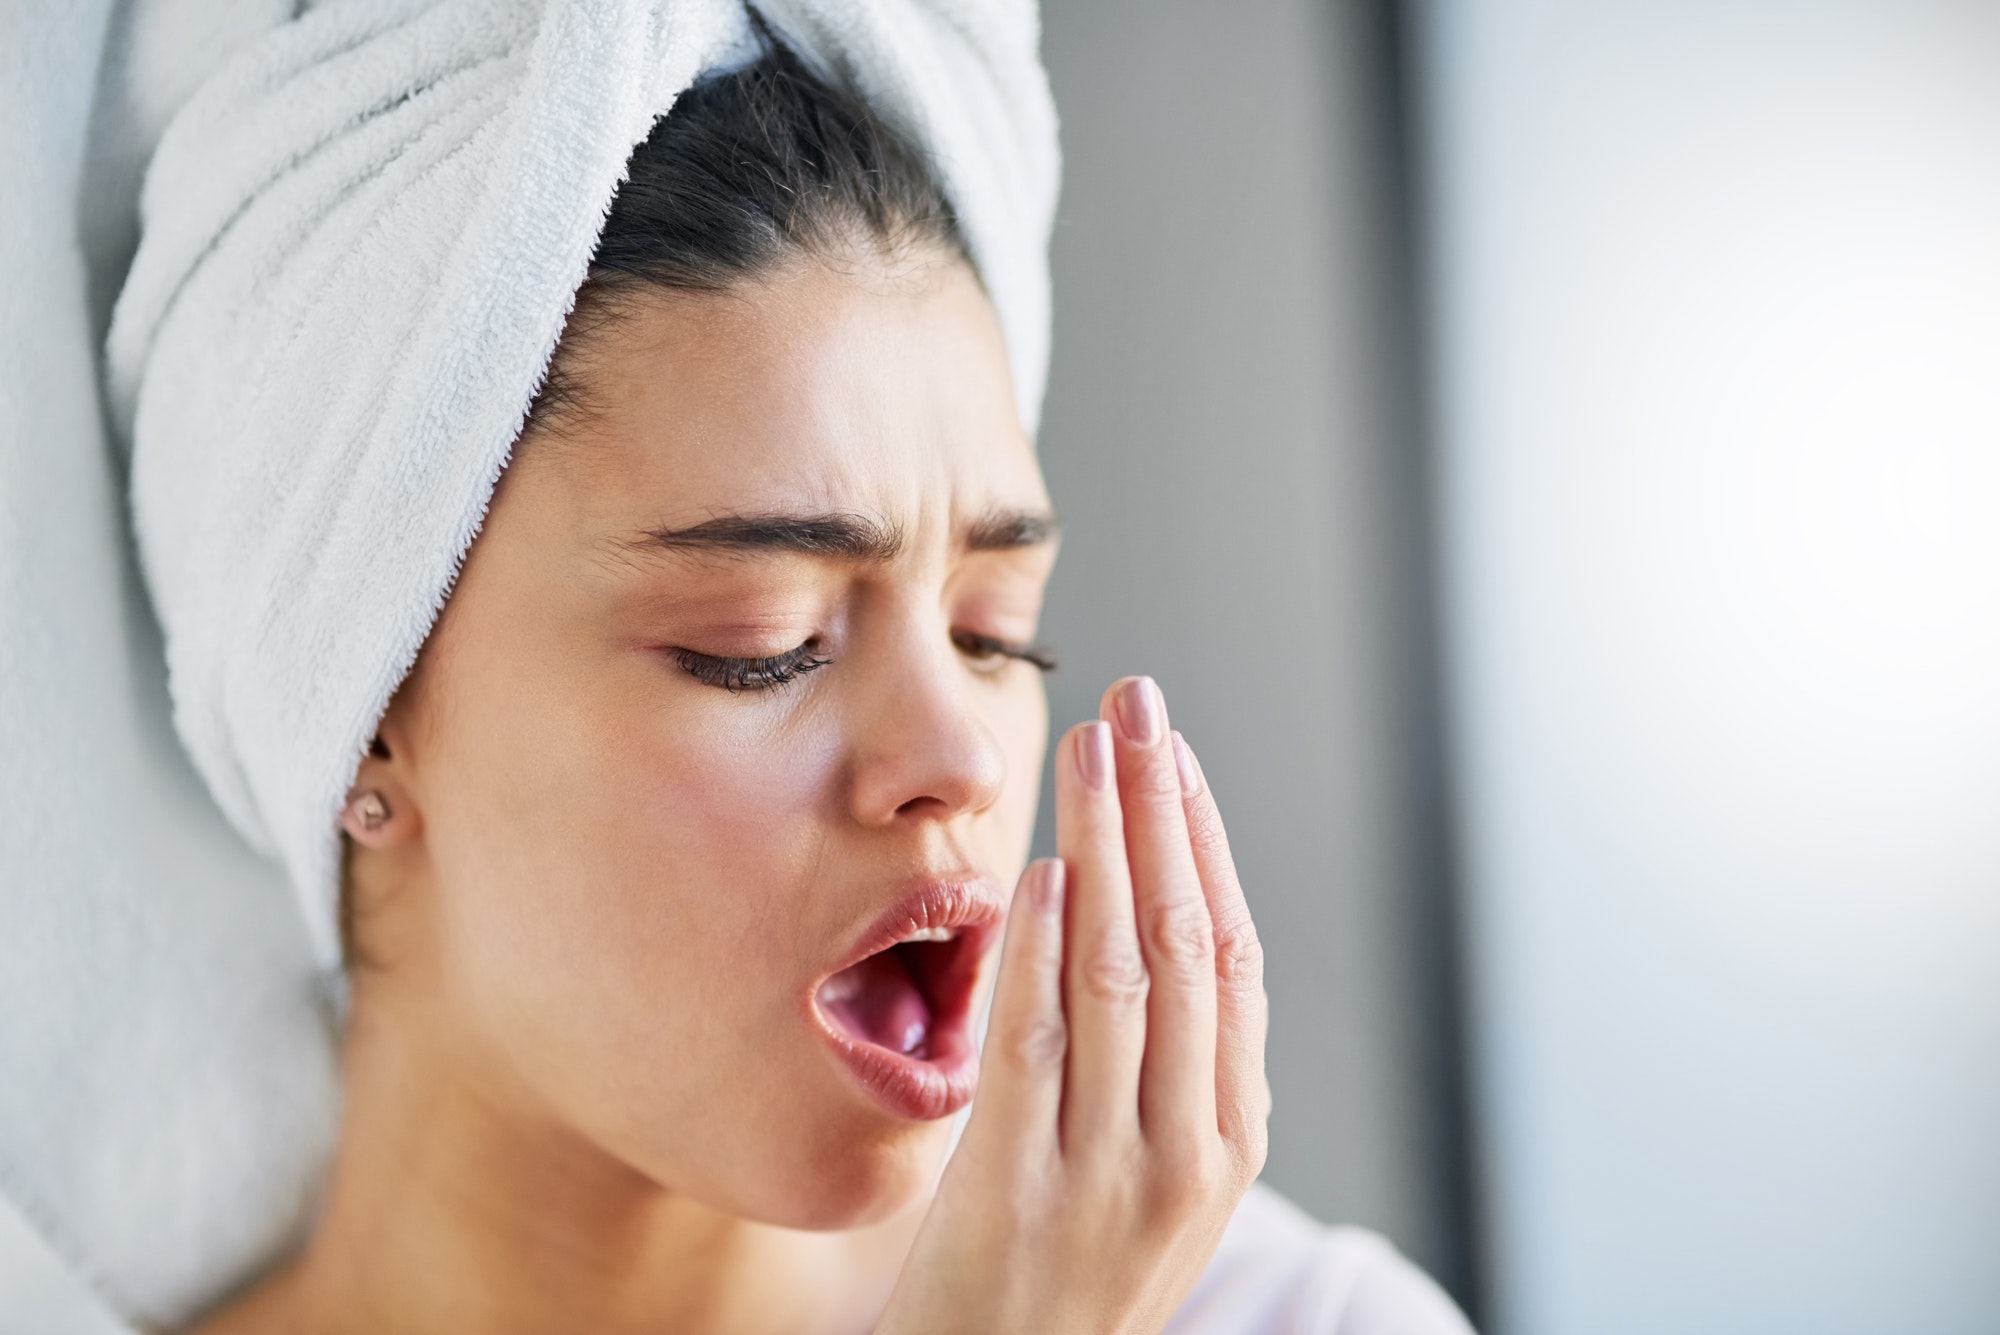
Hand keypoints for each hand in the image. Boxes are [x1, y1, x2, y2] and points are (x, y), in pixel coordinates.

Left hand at [877, 677, 1269, 1334]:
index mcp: (1230, 1134)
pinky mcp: (1021, 1189)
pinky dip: (1042, 947)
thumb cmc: (1070, 1269)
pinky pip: (1039, 1043)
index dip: (1202, 839)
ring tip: (1089, 754)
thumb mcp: (1152, 1174)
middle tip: (1136, 706)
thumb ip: (1165, 1063)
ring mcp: (1108, 1170)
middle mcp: (1187, 1148)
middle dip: (1161, 808)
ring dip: (1107, 845)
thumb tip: (1146, 904)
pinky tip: (1039, 870)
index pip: (1232, 953)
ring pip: (1123, 971)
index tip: (1170, 752)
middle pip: (1186, 938)